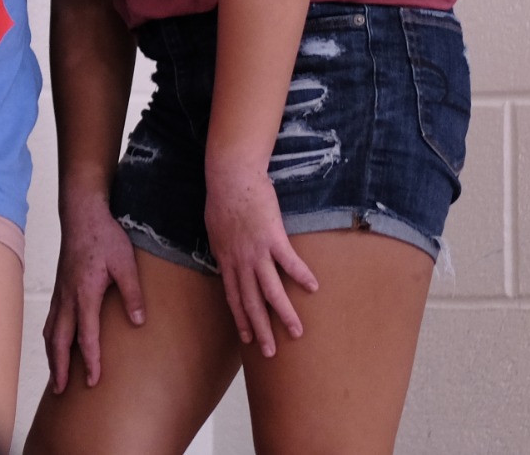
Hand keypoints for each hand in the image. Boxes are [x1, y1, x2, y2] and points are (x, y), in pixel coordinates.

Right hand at [44, 193, 145, 392]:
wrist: (81, 213)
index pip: (86, 335)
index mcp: (84, 293)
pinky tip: (55, 346)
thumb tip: (139, 322)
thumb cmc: (105, 237)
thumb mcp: (126, 263)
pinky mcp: (60, 288)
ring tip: (55, 378)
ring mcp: (61, 292)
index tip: (93, 381)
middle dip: (59, 367)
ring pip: (51, 331)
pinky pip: (51, 319)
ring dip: (52, 356)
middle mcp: (68, 296)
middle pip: (59, 339)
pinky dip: (50, 338)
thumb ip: (133, 293)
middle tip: (61, 391)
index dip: (89, 360)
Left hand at [206, 165, 316, 357]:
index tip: (248, 339)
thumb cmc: (223, 200)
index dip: (241, 319)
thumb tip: (228, 262)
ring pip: (270, 290)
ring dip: (284, 313)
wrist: (230, 178)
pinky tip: (313, 288)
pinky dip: (301, 275)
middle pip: (250, 302)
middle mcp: (240, 261)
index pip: (233, 297)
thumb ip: (224, 250)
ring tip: (297, 332)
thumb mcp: (216, 231)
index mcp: (226, 260)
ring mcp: (256, 251)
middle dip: (260, 329)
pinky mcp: (272, 237)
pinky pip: (289, 262)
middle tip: (270, 352)